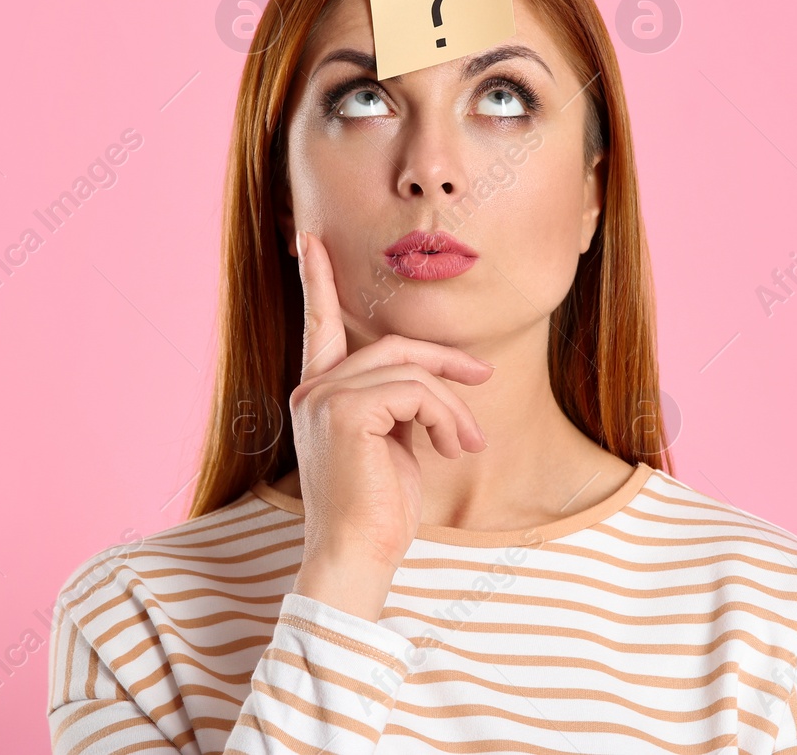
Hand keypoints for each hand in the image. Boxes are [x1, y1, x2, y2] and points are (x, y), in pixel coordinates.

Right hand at [286, 229, 491, 621]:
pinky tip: (451, 450)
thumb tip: (437, 381)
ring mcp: (324, 397)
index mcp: (318, 393)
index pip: (318, 325)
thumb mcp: (391, 445)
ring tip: (467, 445)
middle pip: (393, 346)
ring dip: (453, 407)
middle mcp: (313, 389)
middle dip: (446, 362)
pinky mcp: (345, 411)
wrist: (356, 556)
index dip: (318, 281)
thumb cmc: (378, 511)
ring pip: (411, 371)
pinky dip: (446, 417)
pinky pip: (416, 391)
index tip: (311, 241)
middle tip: (484, 380)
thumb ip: (397, 404)